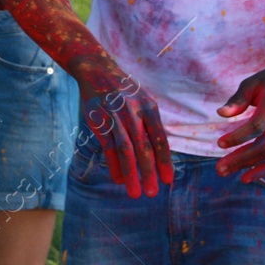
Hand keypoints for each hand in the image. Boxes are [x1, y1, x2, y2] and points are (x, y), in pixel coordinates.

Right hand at [80, 67, 172, 197]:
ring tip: (135, 192)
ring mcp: (114, 116)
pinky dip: (113, 164)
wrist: (97, 70)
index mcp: (149, 108)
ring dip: (131, 174)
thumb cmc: (125, 92)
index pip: (160, 139)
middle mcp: (133, 112)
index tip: (167, 181)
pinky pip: (107, 146)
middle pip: (143, 147)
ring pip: (125, 150)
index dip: (164, 161)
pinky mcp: (98, 120)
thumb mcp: (143, 101)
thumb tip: (160, 156)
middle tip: (152, 193)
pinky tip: (117, 178)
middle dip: (148, 172)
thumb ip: (151, 126)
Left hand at [216, 56, 264, 182]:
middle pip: (264, 146)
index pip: (258, 125)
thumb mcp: (252, 83)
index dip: (239, 136)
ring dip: (247, 166)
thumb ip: (238, 99)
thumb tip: (220, 114)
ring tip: (224, 171)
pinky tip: (246, 178)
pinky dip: (263, 170)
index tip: (219, 143)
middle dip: (241, 159)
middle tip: (219, 168)